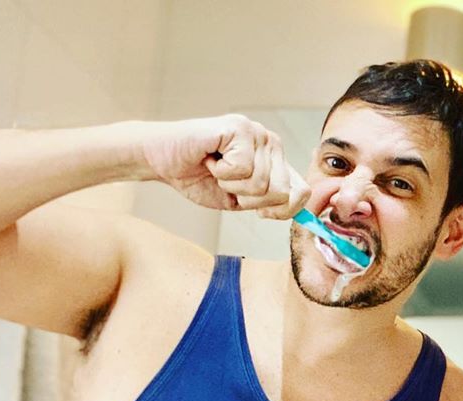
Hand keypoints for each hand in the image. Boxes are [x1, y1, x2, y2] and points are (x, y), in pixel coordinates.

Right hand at [141, 114, 309, 217]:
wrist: (161, 161)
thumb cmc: (198, 178)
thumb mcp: (241, 200)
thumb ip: (271, 204)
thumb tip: (298, 209)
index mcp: (276, 161)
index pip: (301, 193)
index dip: (279, 210)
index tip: (251, 205)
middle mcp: (271, 143)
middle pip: (281, 193)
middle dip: (248, 199)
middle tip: (226, 182)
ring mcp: (257, 133)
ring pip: (261, 183)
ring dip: (231, 184)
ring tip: (217, 168)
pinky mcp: (239, 127)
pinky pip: (242, 169)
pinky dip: (221, 172)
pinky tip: (210, 157)